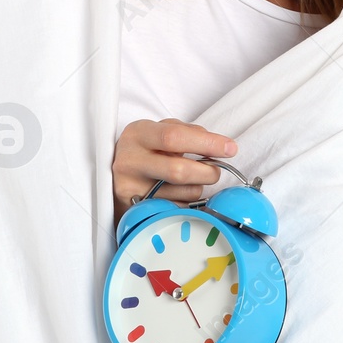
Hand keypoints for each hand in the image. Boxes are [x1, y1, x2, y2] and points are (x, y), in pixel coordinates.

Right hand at [112, 117, 237, 225]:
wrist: (112, 175)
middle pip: (178, 170)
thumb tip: (219, 146)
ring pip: (180, 193)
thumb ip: (187, 133)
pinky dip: (185, 203)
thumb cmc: (145, 150)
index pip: (174, 137)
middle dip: (206, 172)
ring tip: (190, 181)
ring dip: (197, 189)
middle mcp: (129, 160)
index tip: (230, 148)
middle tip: (216, 171)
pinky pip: (174, 209)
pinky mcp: (134, 210)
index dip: (207, 143)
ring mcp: (129, 188)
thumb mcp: (159, 132)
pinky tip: (178, 195)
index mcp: (138, 134)